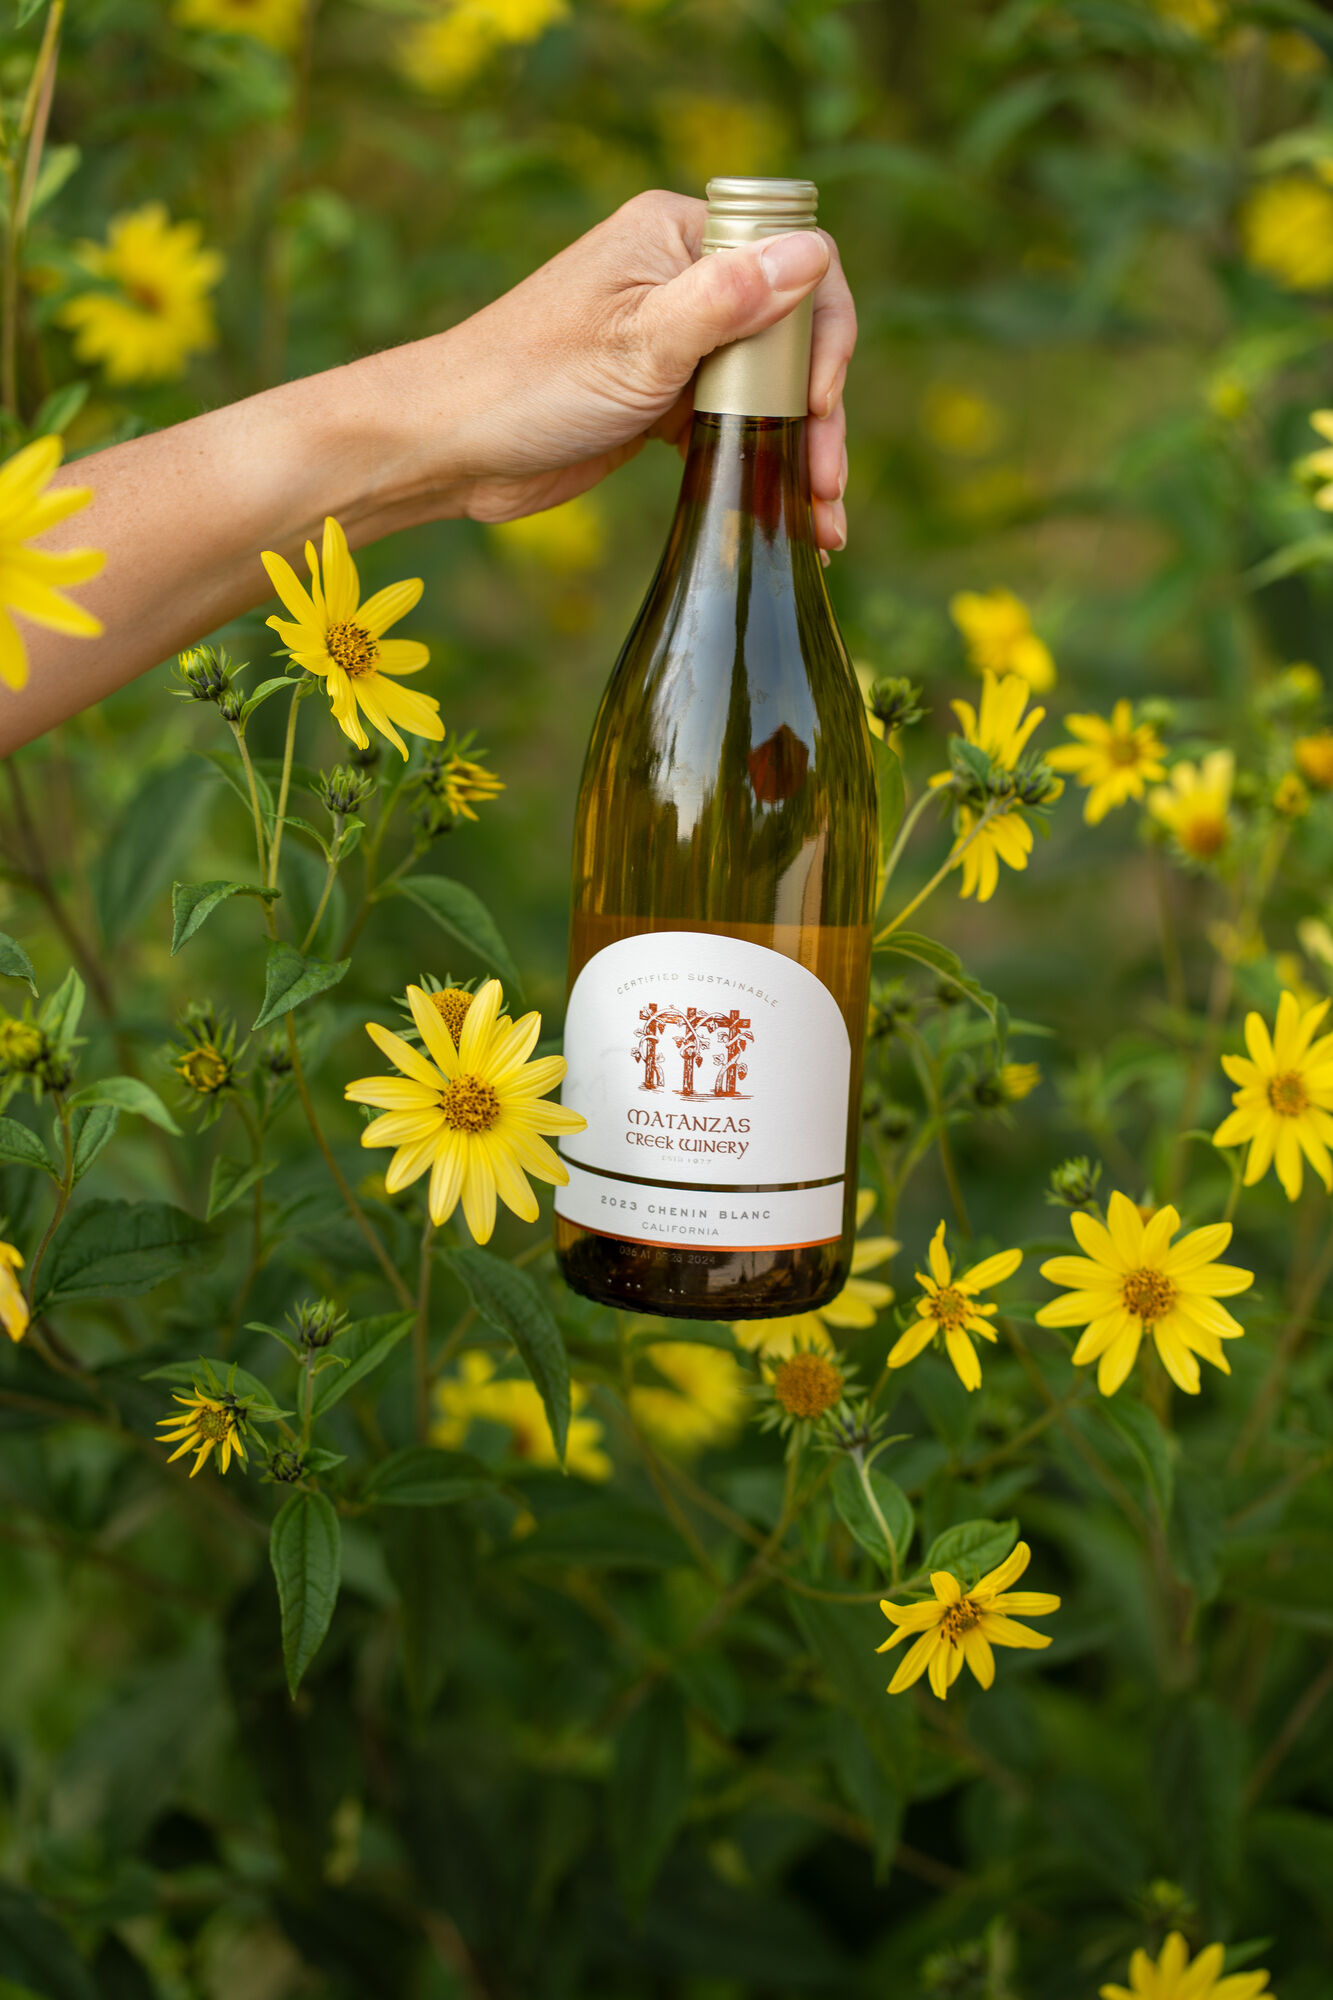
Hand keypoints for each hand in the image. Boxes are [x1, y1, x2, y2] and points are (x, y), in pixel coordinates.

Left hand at [387, 190, 855, 552]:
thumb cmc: (529, 383)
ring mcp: (673, 340)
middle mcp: (681, 278)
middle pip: (789, 333)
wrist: (450, 448)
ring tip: (822, 519)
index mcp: (675, 235)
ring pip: (766, 387)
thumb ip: (727, 300)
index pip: (793, 258)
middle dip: (818, 411)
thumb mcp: (638, 344)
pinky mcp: (661, 399)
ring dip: (799, 449)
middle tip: (826, 482)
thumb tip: (812, 253)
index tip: (818, 402)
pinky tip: (790, 514)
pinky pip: (732, 425)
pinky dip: (760, 465)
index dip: (822, 333)